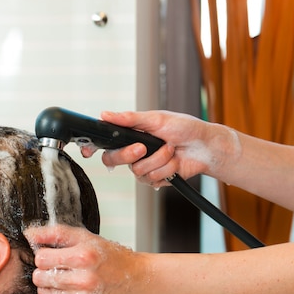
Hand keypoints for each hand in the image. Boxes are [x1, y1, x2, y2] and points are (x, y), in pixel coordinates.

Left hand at [26, 224, 138, 293]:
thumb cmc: (109, 256)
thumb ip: (55, 234)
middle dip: (45, 272)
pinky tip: (77, 291)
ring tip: (70, 279)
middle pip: (40, 278)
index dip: (43, 256)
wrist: (135, 279)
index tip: (51, 256)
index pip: (41, 259)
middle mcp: (84, 280)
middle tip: (59, 268)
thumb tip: (30, 234)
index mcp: (83, 257)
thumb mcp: (84, 237)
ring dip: (54, 286)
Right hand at [88, 109, 237, 187]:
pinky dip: (166, 169)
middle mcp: (134, 152)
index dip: (92, 148)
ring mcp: (144, 167)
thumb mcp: (156, 118)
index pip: (105, 143)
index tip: (87, 151)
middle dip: (130, 154)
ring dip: (158, 159)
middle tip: (143, 147)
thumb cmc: (184, 128)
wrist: (205, 147)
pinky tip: (174, 161)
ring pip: (137, 171)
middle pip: (113, 160)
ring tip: (171, 149)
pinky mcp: (155, 179)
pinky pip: (151, 179)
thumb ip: (129, 119)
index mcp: (130, 135)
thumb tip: (105, 114)